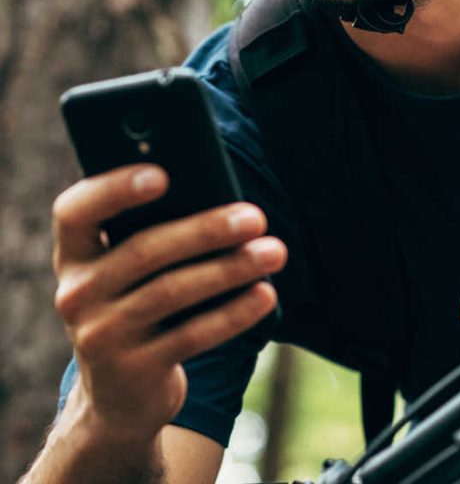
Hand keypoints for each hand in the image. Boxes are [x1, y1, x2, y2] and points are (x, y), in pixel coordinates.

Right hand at [52, 164, 286, 442]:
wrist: (120, 395)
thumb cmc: (141, 302)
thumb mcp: (133, 269)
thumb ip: (157, 229)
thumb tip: (225, 199)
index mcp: (75, 254)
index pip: (76, 211)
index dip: (114, 189)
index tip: (164, 174)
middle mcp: (77, 293)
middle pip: (144, 251)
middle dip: (206, 230)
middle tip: (256, 217)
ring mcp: (100, 336)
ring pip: (172, 292)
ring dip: (230, 268)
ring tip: (274, 252)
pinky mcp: (131, 373)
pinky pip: (190, 335)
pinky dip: (233, 313)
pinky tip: (265, 293)